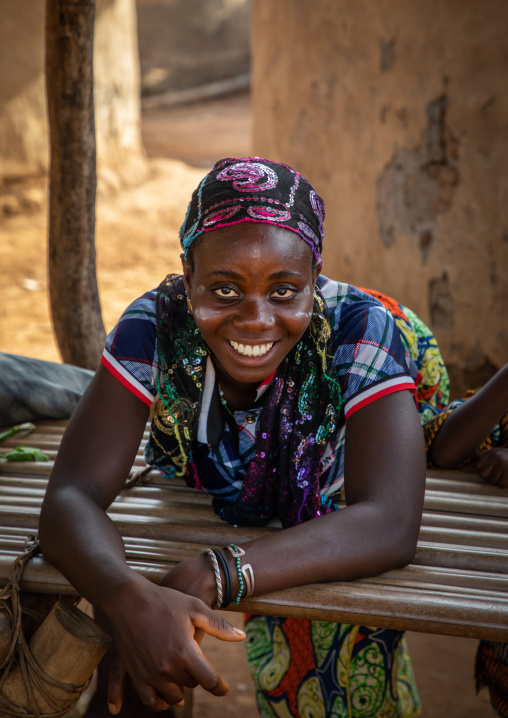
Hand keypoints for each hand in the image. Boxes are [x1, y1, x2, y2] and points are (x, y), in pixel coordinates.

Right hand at [102, 570, 244, 713]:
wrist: (128, 601)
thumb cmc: (165, 601)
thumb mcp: (195, 608)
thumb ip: (218, 626)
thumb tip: (242, 637)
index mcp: (185, 652)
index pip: (209, 681)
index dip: (220, 687)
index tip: (225, 689)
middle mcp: (168, 668)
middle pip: (191, 686)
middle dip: (197, 678)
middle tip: (197, 665)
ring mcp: (150, 674)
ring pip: (172, 696)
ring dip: (180, 690)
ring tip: (183, 680)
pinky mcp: (136, 675)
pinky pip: (150, 700)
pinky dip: (159, 701)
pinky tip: (164, 696)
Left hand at [475, 448, 507, 487]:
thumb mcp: (500, 452)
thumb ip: (487, 454)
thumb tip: (476, 455)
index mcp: (493, 452)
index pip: (478, 465)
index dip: (484, 471)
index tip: (491, 471)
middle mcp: (496, 456)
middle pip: (483, 474)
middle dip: (489, 478)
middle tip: (497, 476)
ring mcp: (503, 464)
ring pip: (492, 480)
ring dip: (498, 482)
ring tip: (504, 477)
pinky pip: (500, 484)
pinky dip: (503, 485)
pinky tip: (507, 481)